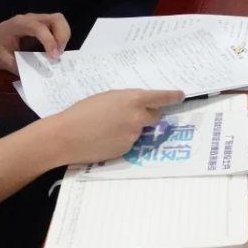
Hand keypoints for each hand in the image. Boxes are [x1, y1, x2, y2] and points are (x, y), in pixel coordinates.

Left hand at [0, 13, 69, 72]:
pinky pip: (56, 26)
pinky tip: (54, 51)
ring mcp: (36, 20)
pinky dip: (60, 37)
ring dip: (63, 37)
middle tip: (58, 55)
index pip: (39, 28)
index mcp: (18, 25)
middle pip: (56, 19)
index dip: (49, 41)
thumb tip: (37, 75)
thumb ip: (19, 66)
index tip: (53, 58)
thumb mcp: (2, 60)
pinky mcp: (40, 24)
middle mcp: (30, 18)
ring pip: (59, 21)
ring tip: (57, 53)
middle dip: (62, 36)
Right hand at [44, 89, 183, 165]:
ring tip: (108, 128)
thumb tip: (137, 105)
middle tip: (130, 115)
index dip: (173, 97)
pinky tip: (105, 139)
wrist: (66, 136)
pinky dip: (122, 140)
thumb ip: (127, 100)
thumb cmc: (83, 111)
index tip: (181, 96)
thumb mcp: (108, 97)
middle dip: (148, 115)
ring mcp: (134, 136)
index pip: (162, 97)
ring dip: (131, 128)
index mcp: (134, 99)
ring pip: (140, 130)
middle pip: (155, 116)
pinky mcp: (126, 150)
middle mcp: (139, 118)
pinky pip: (130, 143)